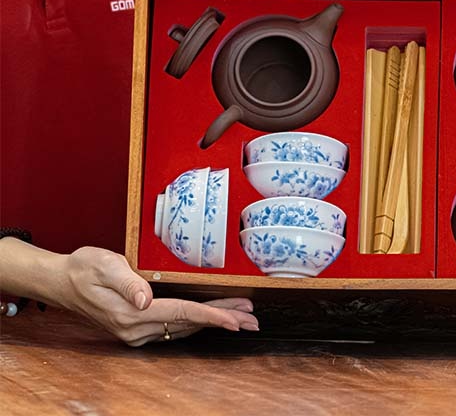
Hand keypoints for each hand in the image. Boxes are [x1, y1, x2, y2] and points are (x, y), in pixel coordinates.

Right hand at [58, 247, 258, 345]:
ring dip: (215, 321)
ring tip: (243, 315)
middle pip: (190, 324)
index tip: (236, 321)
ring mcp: (137, 331)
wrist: (61, 282)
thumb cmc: (83, 268)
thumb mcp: (104, 265)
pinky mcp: (138, 327)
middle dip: (224, 321)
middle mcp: (136, 328)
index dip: (212, 317)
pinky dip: (198, 321)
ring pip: (185, 327)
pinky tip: (214, 316)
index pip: (182, 314)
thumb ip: (127, 281)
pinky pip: (176, 326)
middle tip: (253, 320)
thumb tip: (145, 298)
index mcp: (132, 314)